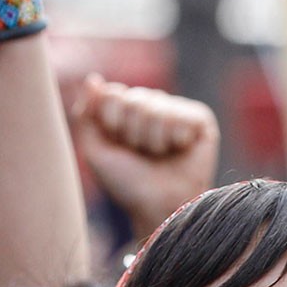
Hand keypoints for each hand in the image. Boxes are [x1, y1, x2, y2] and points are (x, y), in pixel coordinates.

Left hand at [71, 74, 219, 241]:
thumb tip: (93, 79)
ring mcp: (176, 112)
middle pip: (135, 99)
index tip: (119, 144)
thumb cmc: (127, 183)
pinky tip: (180, 151)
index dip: (112, 120)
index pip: (113, 93)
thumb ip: (86, 115)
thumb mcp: (96, 151)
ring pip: (157, 108)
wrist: (158, 207)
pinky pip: (183, 115)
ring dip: (154, 140)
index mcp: (125, 111)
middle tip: (141, 154)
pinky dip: (177, 139)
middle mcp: (151, 108)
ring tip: (160, 156)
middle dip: (133, 133)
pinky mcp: (201, 121)